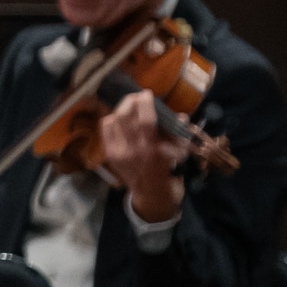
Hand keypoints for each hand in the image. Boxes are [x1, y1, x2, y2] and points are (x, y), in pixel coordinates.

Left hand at [99, 89, 185, 221]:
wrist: (151, 193)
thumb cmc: (168, 170)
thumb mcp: (178, 153)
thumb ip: (177, 133)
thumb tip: (180, 116)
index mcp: (153, 150)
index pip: (146, 121)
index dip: (144, 104)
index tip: (146, 94)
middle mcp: (133, 150)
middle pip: (125, 118)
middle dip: (130, 102)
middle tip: (136, 96)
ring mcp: (118, 153)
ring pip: (113, 122)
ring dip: (120, 110)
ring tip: (129, 105)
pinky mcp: (109, 154)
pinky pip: (106, 130)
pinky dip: (112, 120)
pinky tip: (119, 118)